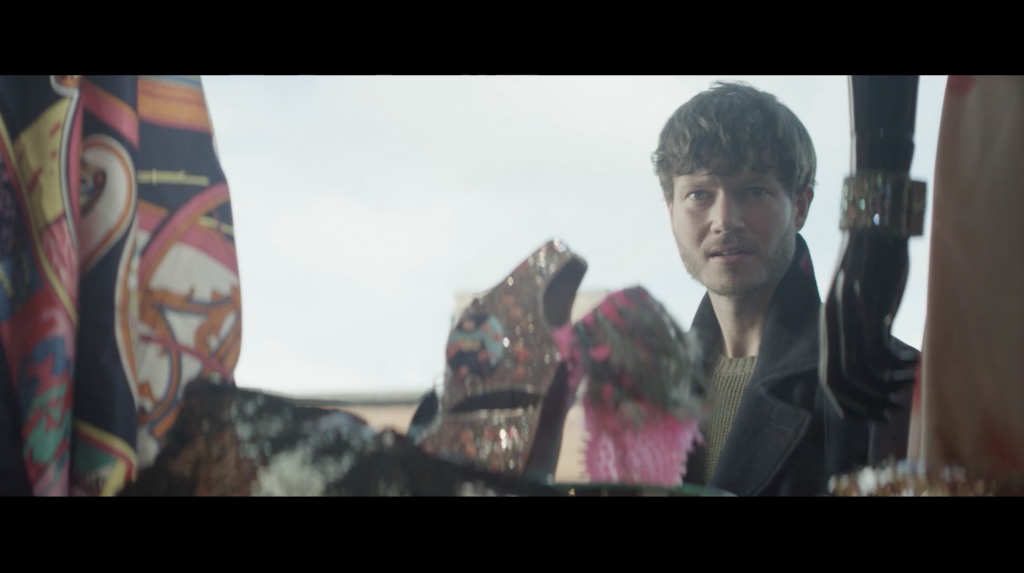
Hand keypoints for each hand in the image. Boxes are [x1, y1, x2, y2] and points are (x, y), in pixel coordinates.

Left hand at [820, 231, 919, 420]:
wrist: (874, 230)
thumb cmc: (873, 268)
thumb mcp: (863, 304)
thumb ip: (862, 332)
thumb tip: (876, 365)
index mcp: (828, 326)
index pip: (828, 380)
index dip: (848, 404)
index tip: (873, 415)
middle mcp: (831, 323)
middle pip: (840, 381)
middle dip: (866, 403)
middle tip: (893, 409)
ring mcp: (847, 314)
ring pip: (859, 369)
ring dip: (885, 385)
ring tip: (907, 383)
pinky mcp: (866, 304)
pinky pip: (877, 348)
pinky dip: (895, 364)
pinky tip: (911, 362)